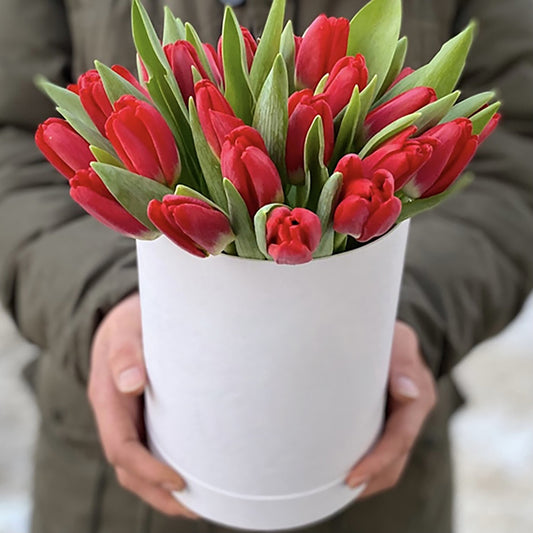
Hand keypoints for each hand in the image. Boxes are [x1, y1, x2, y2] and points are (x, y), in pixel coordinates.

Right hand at [88, 292, 198, 518]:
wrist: (127, 318)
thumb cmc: (130, 322)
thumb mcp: (126, 329)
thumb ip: (126, 352)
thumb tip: (131, 382)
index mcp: (107, 400)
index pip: (122, 448)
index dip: (148, 470)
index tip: (180, 480)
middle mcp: (116, 416)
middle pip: (130, 469)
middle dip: (159, 493)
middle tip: (196, 508)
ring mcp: (129, 419)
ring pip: (140, 465)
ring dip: (164, 489)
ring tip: (201, 504)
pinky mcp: (144, 417)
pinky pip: (151, 449)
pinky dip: (167, 469)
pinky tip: (196, 474)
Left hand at [345, 321, 436, 496]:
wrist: (394, 338)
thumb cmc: (391, 338)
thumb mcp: (398, 341)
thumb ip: (403, 363)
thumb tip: (407, 391)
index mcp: (417, 399)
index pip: (399, 439)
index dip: (377, 461)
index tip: (352, 477)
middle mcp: (412, 416)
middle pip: (395, 460)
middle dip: (370, 479)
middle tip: (335, 491)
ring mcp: (402, 422)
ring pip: (390, 463)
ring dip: (368, 477)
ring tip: (333, 489)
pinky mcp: (390, 424)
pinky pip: (382, 452)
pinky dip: (366, 465)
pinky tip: (341, 468)